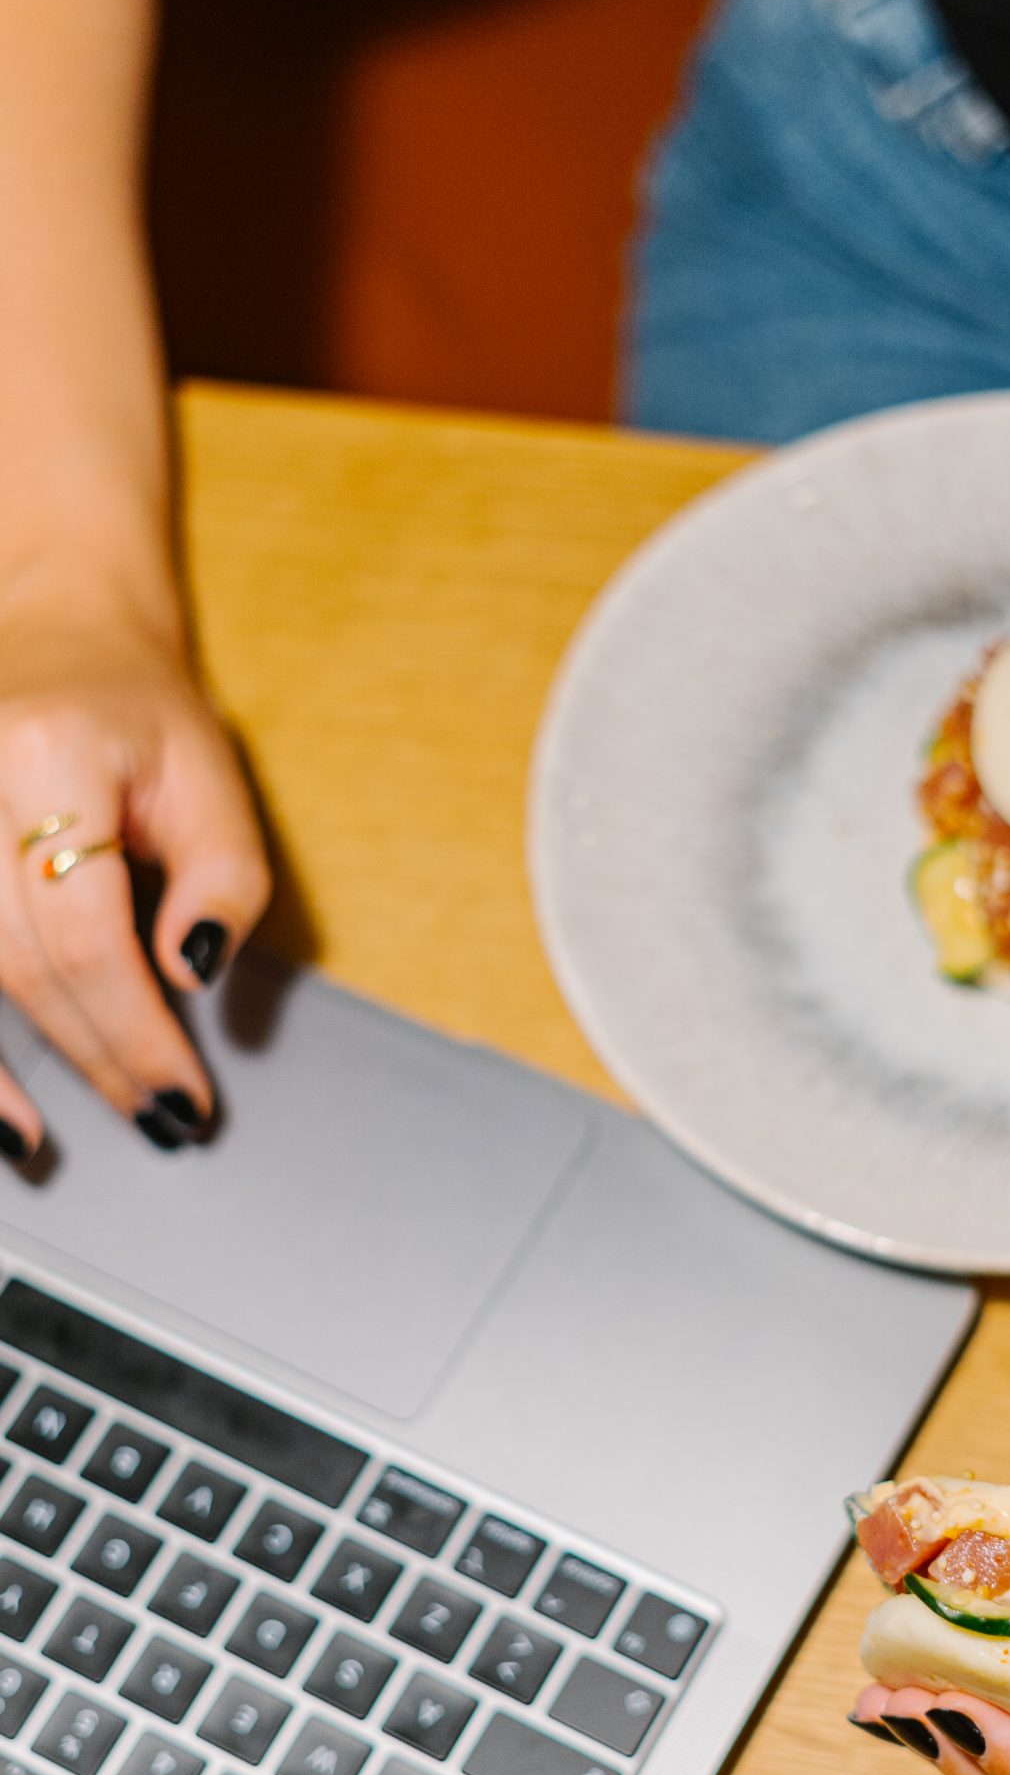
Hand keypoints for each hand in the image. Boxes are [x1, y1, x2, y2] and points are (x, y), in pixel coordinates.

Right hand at [0, 603, 270, 1155]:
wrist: (54, 633)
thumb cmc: (136, 710)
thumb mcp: (211, 777)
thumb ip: (223, 878)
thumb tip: (189, 972)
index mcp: (46, 757)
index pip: (86, 931)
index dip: (136, 1030)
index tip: (183, 1094)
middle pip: (18, 963)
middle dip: (93, 1055)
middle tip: (157, 1117)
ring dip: (0, 1074)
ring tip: (47, 1141)